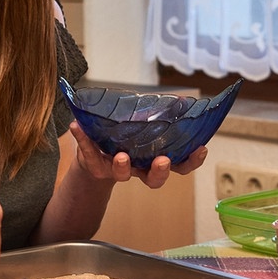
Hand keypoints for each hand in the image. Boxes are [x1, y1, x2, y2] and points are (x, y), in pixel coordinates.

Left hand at [69, 121, 208, 188]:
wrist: (95, 154)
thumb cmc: (126, 136)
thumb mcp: (144, 124)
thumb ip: (160, 113)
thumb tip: (180, 99)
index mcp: (155, 158)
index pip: (179, 165)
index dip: (191, 161)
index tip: (200, 149)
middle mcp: (139, 168)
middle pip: (154, 178)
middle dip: (159, 171)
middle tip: (162, 161)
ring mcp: (117, 169)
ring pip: (123, 174)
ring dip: (122, 166)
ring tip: (121, 156)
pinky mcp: (95, 165)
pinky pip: (89, 154)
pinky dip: (83, 139)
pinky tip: (76, 126)